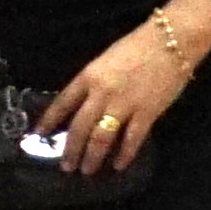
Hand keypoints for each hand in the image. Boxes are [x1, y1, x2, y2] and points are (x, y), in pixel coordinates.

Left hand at [43, 25, 195, 175]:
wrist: (172, 39)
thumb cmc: (137, 46)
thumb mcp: (104, 61)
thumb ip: (91, 84)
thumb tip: (80, 107)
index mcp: (88, 77)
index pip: (62, 103)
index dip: (48, 121)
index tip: (38, 135)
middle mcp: (102, 93)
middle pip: (80, 127)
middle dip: (71, 149)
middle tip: (66, 166)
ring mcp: (125, 104)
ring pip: (102, 137)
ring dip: (93, 156)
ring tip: (87, 170)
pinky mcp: (148, 112)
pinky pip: (132, 138)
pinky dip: (124, 154)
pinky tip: (118, 165)